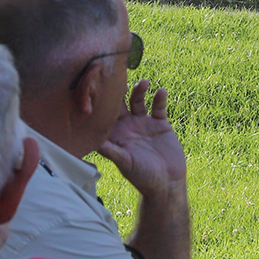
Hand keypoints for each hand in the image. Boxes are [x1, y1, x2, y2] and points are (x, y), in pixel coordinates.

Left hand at [96, 81, 186, 199]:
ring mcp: (144, 123)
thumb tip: (91, 141)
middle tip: (119, 75)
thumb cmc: (141, 176)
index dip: (101, 99)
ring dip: (140, 90)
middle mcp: (128, 126)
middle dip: (120, 88)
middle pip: (121, 102)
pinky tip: (160, 91)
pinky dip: (159, 98)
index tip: (99, 84)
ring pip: (139, 100)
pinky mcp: (160, 124)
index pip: (105, 112)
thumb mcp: (124, 162)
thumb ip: (109, 150)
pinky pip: (159, 107)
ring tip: (143, 83)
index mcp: (115, 133)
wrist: (166, 184)